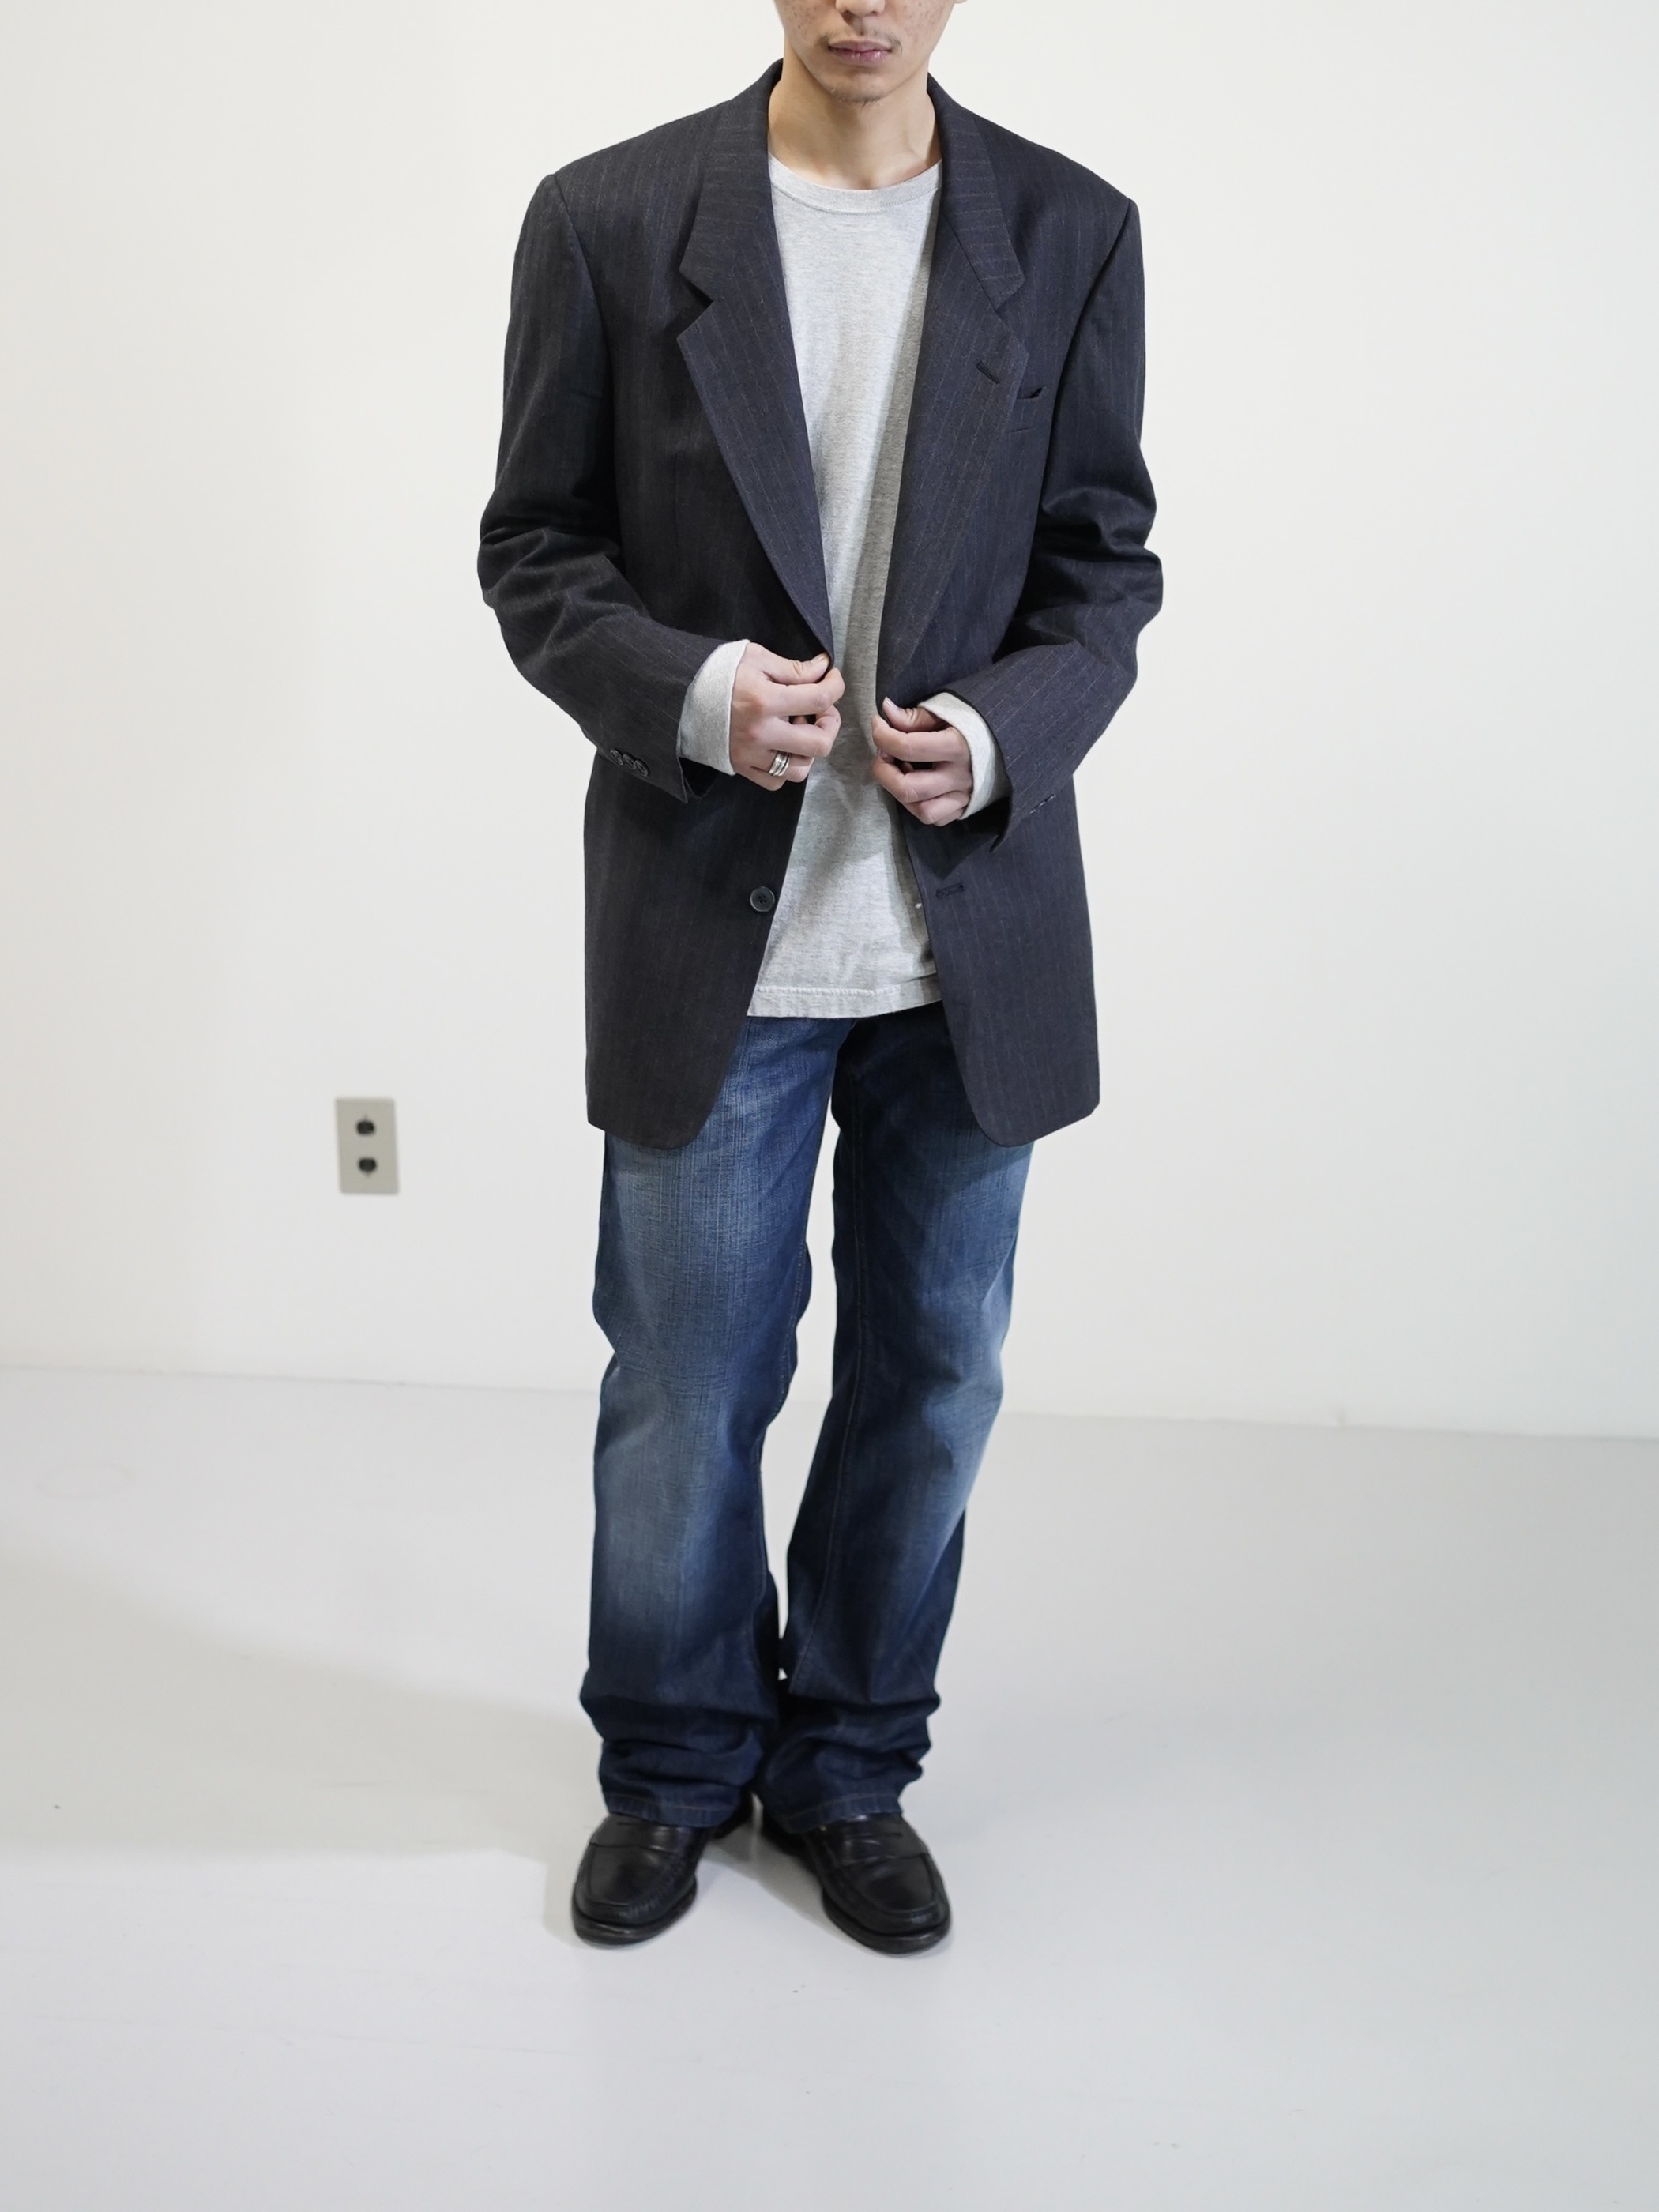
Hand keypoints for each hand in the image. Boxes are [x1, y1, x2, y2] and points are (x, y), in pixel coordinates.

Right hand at [729, 645, 843, 789]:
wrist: (681, 695)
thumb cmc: (718, 673)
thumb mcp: (756, 658)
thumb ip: (793, 668)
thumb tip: (822, 670)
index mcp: (765, 701)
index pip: (819, 699)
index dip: (835, 687)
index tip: (832, 679)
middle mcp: (761, 733)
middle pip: (819, 744)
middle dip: (830, 724)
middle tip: (821, 710)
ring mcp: (751, 755)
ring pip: (800, 770)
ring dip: (809, 750)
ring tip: (799, 729)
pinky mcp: (741, 767)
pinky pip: (775, 781)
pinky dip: (786, 767)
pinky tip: (783, 747)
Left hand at [872, 699, 973, 825]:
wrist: (1008, 738)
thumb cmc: (974, 722)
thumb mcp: (947, 711)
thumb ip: (915, 716)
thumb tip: (887, 712)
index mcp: (957, 746)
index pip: (907, 747)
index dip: (882, 735)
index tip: (879, 725)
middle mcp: (960, 776)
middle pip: (908, 788)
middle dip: (883, 771)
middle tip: (883, 754)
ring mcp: (963, 796)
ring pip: (922, 811)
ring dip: (901, 794)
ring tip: (901, 773)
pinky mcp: (965, 807)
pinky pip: (937, 818)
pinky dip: (920, 806)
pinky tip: (918, 787)